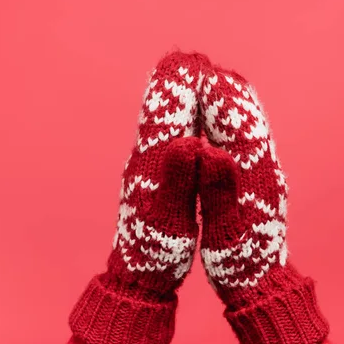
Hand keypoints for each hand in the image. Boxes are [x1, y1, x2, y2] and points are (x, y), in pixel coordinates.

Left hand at [69, 52, 210, 343]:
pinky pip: (174, 138)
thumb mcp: (171, 221)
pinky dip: (188, 123)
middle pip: (164, 108)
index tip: (205, 66)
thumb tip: (195, 142)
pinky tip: (200, 125)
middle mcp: (149, 158)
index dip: (185, 86)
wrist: (139, 279)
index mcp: (153, 163)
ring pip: (168, 122)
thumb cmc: (157, 255)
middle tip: (205, 64)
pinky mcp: (159, 178)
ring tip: (205, 83)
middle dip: (185, 85)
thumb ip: (182, 180)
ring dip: (186, 101)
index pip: (166, 110)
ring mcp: (152, 167)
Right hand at [197, 64, 328, 343]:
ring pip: (250, 126)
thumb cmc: (240, 265)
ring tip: (211, 83)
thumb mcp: (223, 231)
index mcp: (256, 175)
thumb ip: (214, 187)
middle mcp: (265, 168)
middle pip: (248, 116)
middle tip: (200, 68)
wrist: (263, 287)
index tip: (197, 69)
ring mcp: (265, 174)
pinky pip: (248, 142)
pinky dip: (232, 124)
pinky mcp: (260, 184)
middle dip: (224, 90)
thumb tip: (201, 147)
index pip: (239, 120)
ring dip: (231, 104)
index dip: (217, 94)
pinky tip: (220, 125)